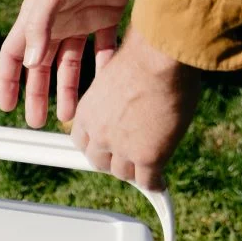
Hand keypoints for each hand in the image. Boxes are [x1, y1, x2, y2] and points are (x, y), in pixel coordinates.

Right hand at [0, 0, 148, 128]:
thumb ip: (40, 25)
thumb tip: (29, 63)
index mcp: (35, 15)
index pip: (13, 54)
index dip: (8, 81)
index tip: (7, 106)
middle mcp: (55, 21)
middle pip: (41, 66)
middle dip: (38, 94)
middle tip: (39, 122)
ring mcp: (81, 19)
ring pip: (71, 63)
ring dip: (70, 89)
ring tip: (72, 115)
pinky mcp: (107, 14)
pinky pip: (103, 49)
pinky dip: (103, 68)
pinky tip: (106, 88)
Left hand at [65, 25, 201, 190]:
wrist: (160, 57)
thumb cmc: (145, 56)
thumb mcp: (116, 76)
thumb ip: (115, 96)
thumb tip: (126, 97)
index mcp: (88, 110)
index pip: (81, 140)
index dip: (94, 146)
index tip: (102, 148)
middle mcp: (100, 132)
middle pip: (99, 161)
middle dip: (111, 162)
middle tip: (125, 161)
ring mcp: (122, 147)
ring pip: (123, 173)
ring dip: (134, 172)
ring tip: (145, 171)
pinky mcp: (147, 156)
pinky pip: (148, 180)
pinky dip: (154, 184)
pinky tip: (160, 184)